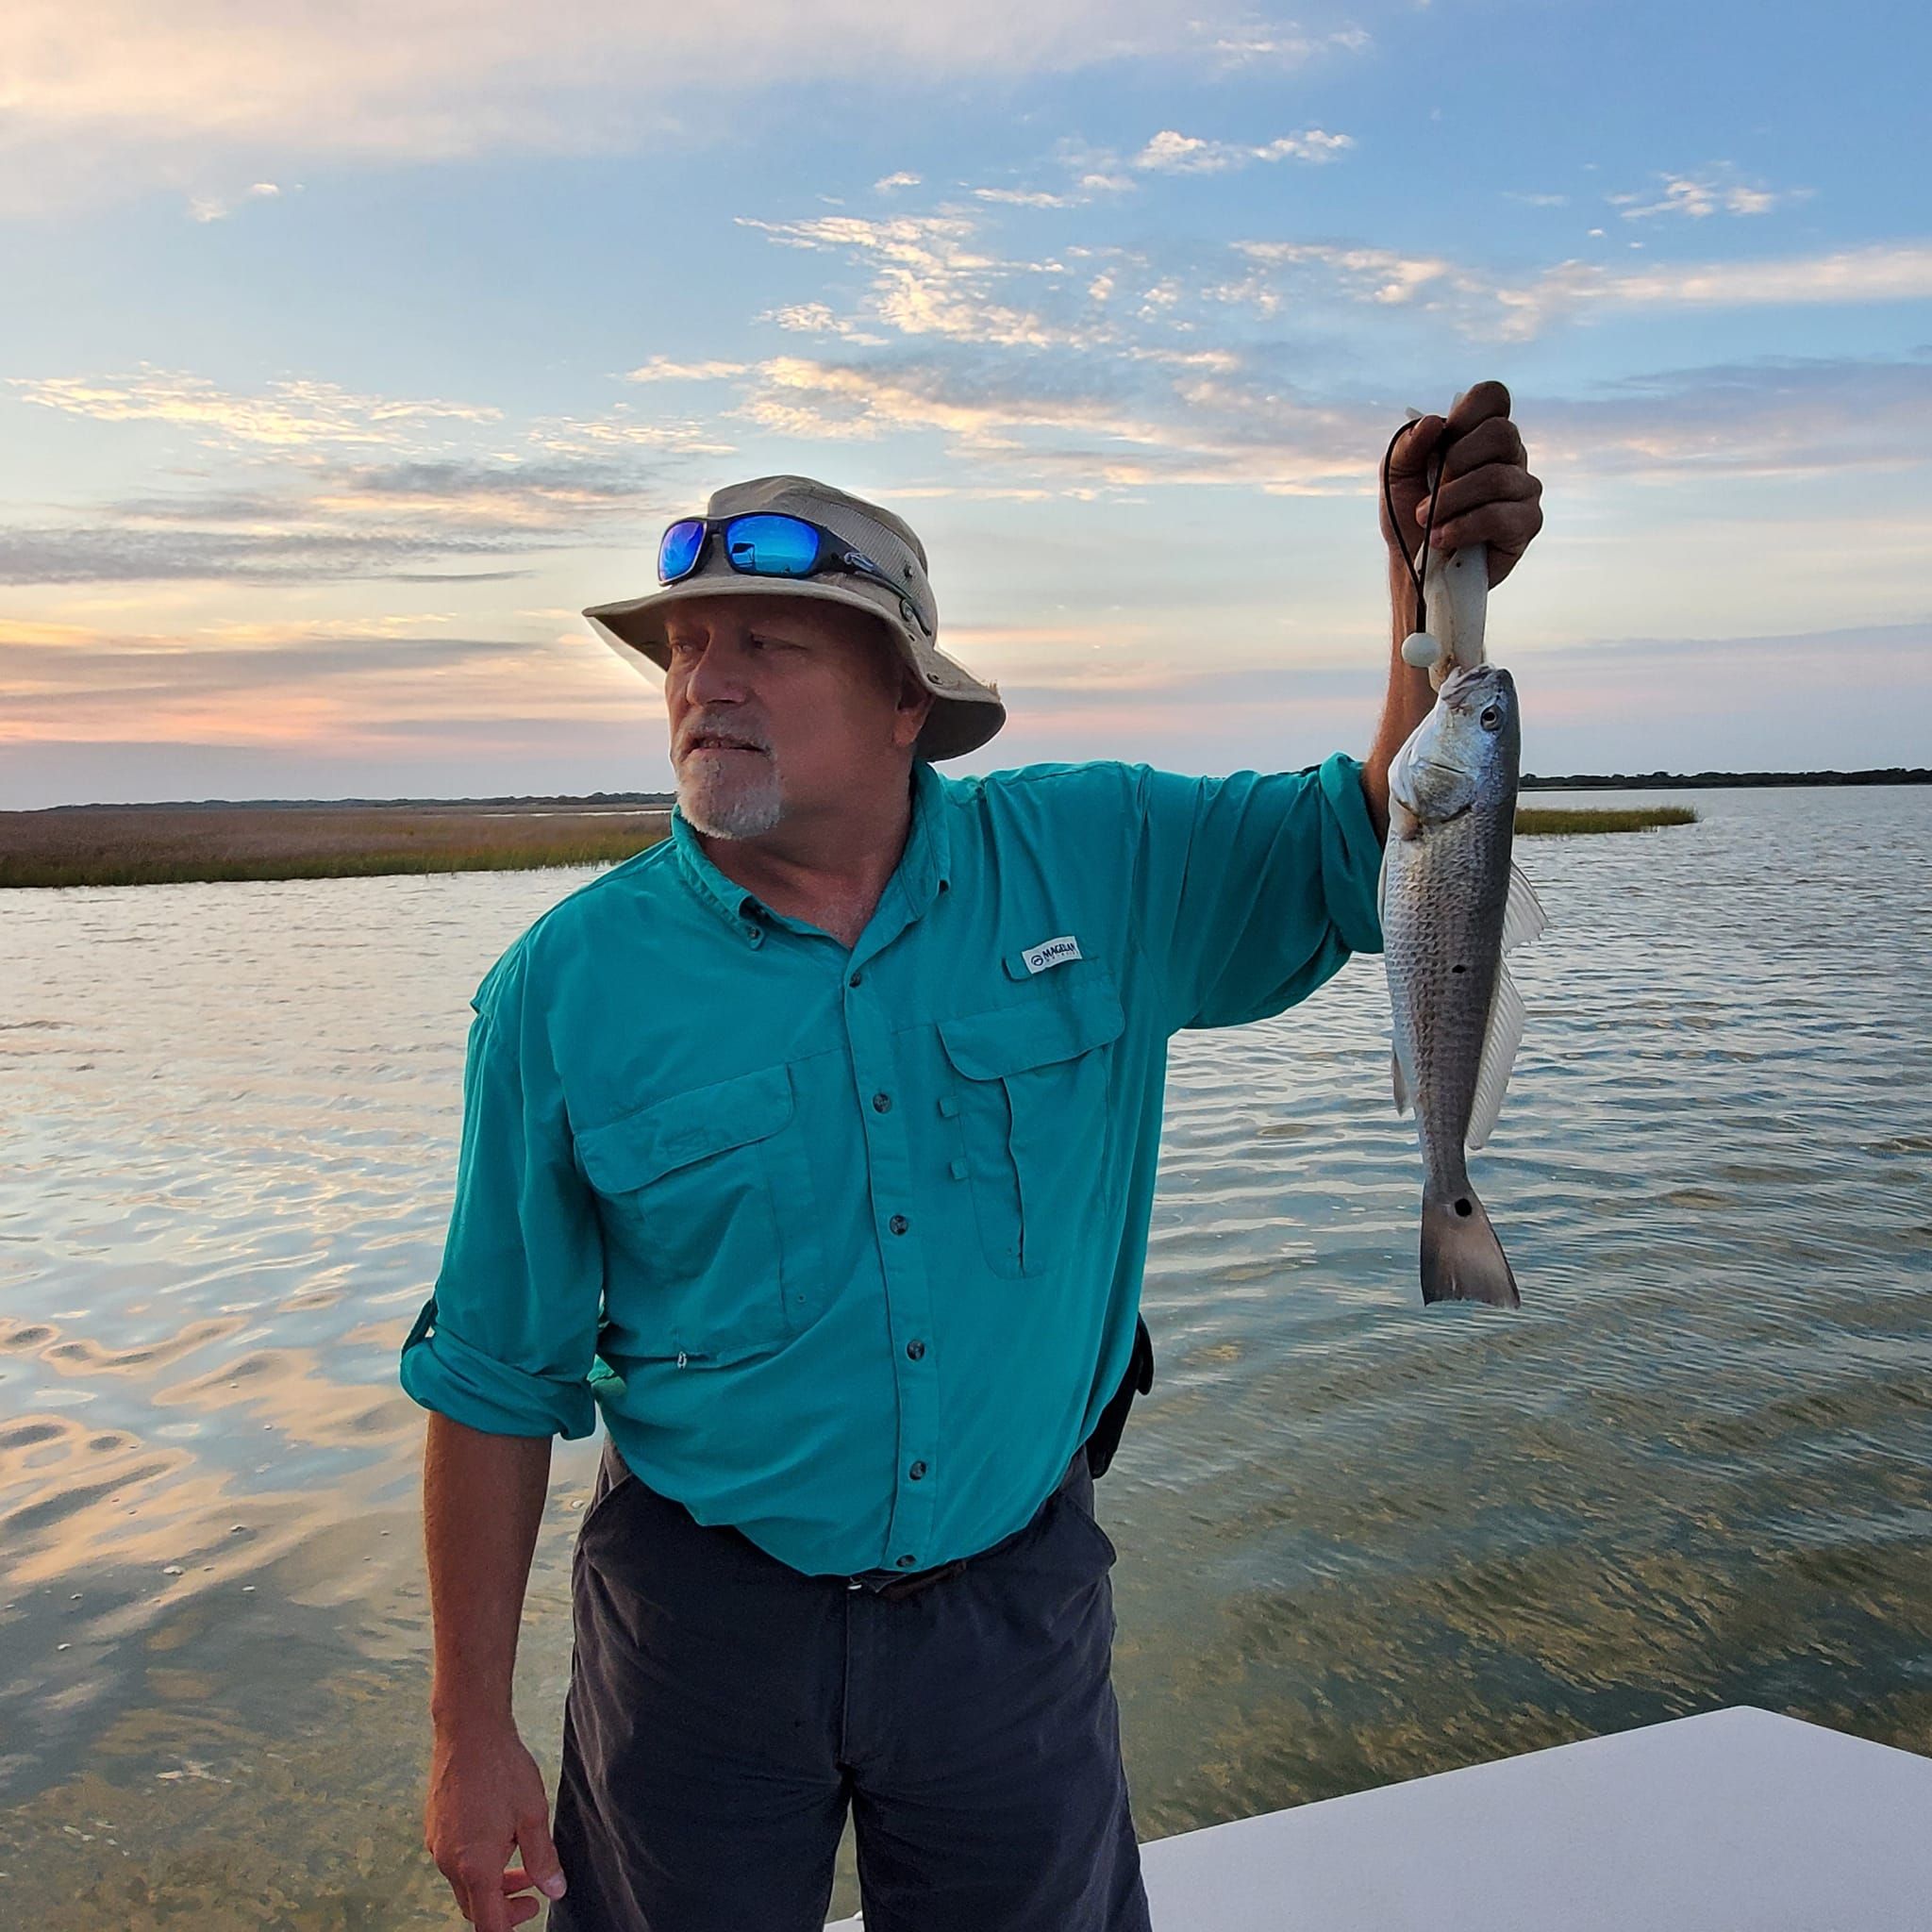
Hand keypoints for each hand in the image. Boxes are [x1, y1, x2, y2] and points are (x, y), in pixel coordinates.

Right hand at [424, 1719, 567, 1929]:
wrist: (468, 1730)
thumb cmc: (502, 1768)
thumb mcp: (533, 1813)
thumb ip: (543, 1858)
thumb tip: (554, 1889)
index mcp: (475, 1865)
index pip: (488, 1923)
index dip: (510, 1924)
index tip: (532, 1907)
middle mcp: (449, 1861)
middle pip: (474, 1904)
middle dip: (504, 1902)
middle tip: (532, 1885)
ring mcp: (437, 1844)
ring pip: (464, 1880)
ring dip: (491, 1878)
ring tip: (518, 1849)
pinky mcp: (433, 1828)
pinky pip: (454, 1858)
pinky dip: (476, 1859)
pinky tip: (497, 1830)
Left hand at [1379, 379, 1542, 588]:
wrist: (1415, 567)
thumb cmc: (1409, 515)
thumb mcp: (1395, 475)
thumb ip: (1407, 444)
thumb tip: (1434, 422)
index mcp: (1481, 433)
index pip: (1492, 396)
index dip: (1467, 413)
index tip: (1441, 441)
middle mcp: (1510, 455)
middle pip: (1500, 433)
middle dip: (1455, 463)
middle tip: (1430, 490)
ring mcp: (1523, 488)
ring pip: (1497, 477)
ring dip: (1450, 501)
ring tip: (1428, 522)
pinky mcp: (1527, 523)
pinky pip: (1500, 515)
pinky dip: (1463, 527)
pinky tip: (1442, 537)